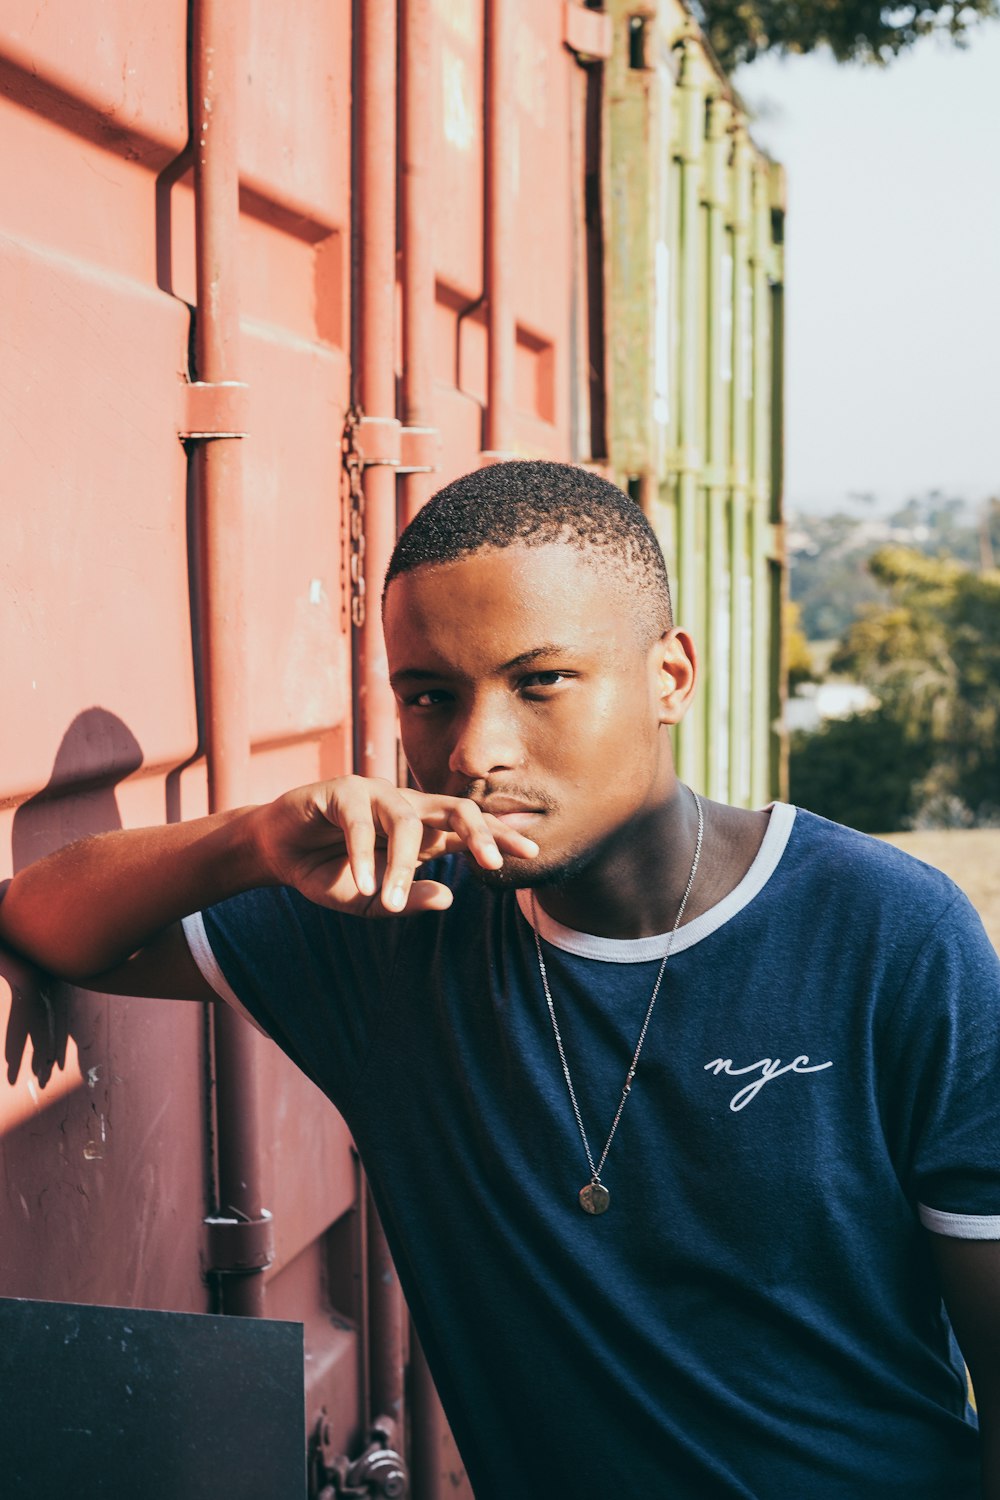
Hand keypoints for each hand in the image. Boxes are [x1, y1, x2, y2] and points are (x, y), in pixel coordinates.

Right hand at [248, 776, 537, 915]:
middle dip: (479, 833)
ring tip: (390, 900)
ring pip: (406, 820)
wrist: (276, 854)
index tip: (531, 855)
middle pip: (456, 808)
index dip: (500, 836)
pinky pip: (359, 822)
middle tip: (493, 863)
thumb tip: (449, 897)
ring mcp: (375, 794)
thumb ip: (408, 899)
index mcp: (421, 830)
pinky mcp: (340, 791)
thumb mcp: (371, 899)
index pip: (470, 828)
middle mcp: (405, 807)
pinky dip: (362, 853)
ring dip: (400, 863)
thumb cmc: (329, 873)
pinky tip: (363, 881)